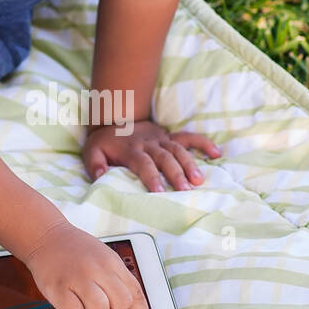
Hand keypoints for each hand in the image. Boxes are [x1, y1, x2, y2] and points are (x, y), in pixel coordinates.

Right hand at [21, 222, 153, 308]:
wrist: (46, 237)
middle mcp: (97, 269)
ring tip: (85, 302)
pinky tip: (71, 301)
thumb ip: (117, 290)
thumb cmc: (75, 251)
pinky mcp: (58, 289)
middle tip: (103, 305)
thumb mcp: (102, 264)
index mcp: (112, 262)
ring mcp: (77, 278)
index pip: (135, 293)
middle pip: (121, 303)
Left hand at [83, 120, 220, 192]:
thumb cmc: (104, 142)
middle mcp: (149, 144)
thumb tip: (101, 177)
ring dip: (190, 164)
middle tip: (185, 190)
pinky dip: (203, 144)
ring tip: (199, 180)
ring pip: (178, 150)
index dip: (151, 177)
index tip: (160, 192)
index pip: (143, 164)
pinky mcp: (169, 137)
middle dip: (175, 173)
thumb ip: (95, 164)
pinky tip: (217, 153)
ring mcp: (161, 139)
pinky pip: (188, 138)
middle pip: (164, 158)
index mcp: (131, 150)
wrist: (114, 116)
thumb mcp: (91, 151)